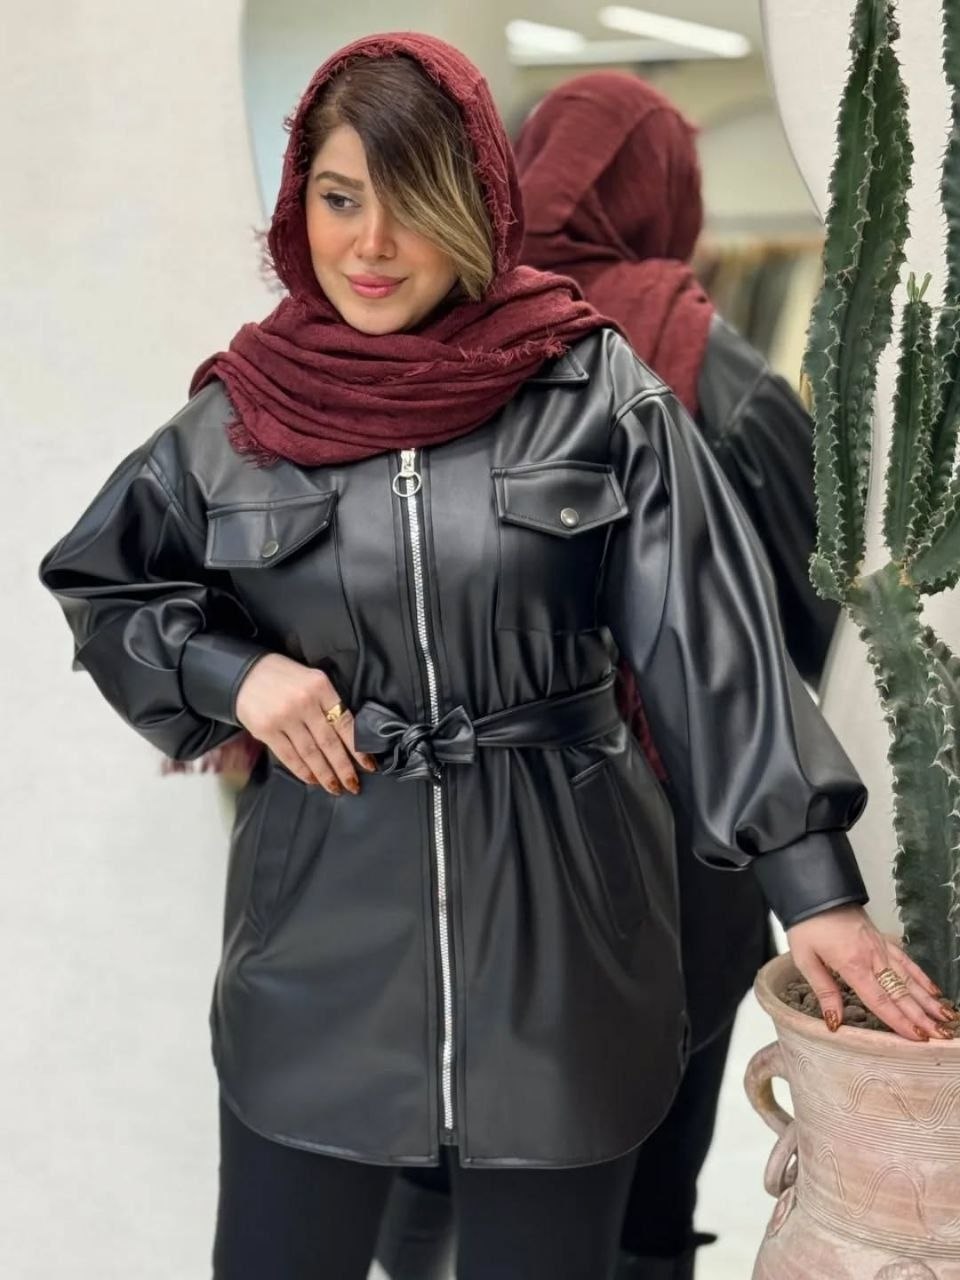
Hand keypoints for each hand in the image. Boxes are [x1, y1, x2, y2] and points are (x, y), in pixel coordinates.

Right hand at [235, 653, 375, 795]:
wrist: (245, 673)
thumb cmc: (284, 676)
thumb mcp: (312, 679)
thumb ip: (328, 702)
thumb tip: (349, 736)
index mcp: (321, 687)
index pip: (345, 723)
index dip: (358, 748)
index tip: (368, 765)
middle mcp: (304, 702)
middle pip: (329, 743)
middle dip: (344, 768)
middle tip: (353, 785)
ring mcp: (284, 717)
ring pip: (311, 753)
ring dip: (325, 774)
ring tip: (335, 787)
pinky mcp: (266, 729)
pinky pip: (289, 755)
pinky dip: (302, 770)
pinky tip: (312, 779)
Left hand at [787, 905, 956, 1041]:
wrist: (815, 890)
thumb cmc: (806, 924)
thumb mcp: (805, 958)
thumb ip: (824, 991)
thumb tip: (834, 1022)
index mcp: (853, 965)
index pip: (880, 1000)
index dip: (899, 1021)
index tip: (918, 1038)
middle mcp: (872, 957)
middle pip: (901, 992)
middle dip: (922, 1016)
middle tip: (941, 1035)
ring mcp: (880, 947)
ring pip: (909, 978)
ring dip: (928, 999)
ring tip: (945, 1016)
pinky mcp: (882, 939)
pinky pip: (906, 960)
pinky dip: (921, 976)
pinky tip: (933, 989)